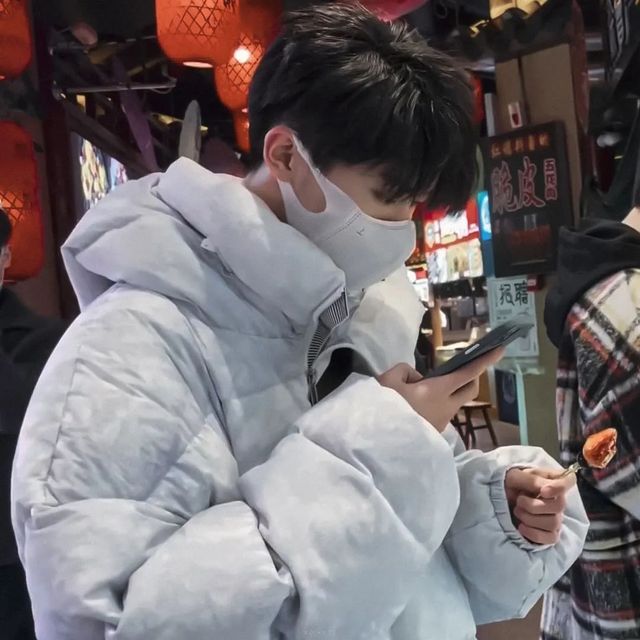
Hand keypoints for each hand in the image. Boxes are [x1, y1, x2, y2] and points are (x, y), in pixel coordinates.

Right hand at [377, 348, 504, 431]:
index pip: (468, 373)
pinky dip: (437, 404)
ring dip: (450, 393)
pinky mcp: (432, 433)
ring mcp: (440, 422)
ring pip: (454, 402)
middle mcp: (445, 407)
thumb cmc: (385, 409)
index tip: (501, 349)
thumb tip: (417, 378)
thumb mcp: (388, 379)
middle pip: (470, 390)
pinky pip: (441, 413)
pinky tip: (417, 405)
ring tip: (424, 389)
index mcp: (437, 390)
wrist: (379, 442)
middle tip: (463, 368)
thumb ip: (405, 371)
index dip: (485, 360)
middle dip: (472, 377)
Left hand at [505, 468, 576, 544]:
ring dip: (530, 519)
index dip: (560, 487)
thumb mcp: (515, 476)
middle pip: (559, 506)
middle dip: (534, 506)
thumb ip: (532, 480)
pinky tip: (521, 527)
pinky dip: (534, 533)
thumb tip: (547, 488)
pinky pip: (551, 538)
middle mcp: (557, 499)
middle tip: (519, 501)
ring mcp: (555, 517)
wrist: (499, 500)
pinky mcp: (549, 533)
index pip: (569, 480)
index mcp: (551, 479)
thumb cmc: (508, 484)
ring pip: (554, 523)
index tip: (543, 491)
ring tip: (517, 511)